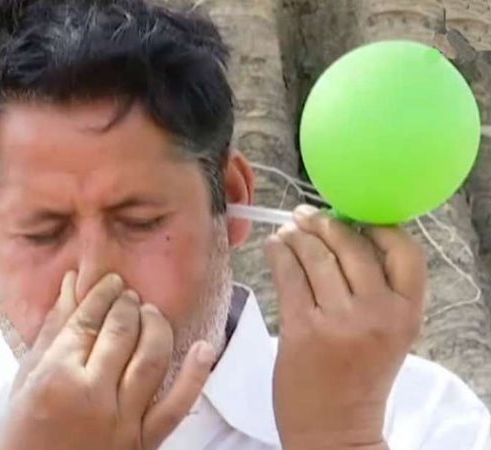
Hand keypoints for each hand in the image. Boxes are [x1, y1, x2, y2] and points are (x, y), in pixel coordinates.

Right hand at [0, 272, 215, 449]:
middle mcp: (94, 395)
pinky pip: (178, 406)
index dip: (103, 294)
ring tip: (151, 312)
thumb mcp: (25, 381)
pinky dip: (196, 375)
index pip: (88, 321)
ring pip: (151, 359)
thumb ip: (51, 332)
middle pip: (121, 333)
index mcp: (57, 377)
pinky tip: (204, 348)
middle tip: (129, 295)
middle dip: (127, 305)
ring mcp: (124, 421)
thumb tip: (71, 284)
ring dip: (155, 326)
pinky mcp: (145, 442)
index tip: (111, 281)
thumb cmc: (22, 434)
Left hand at [265, 205, 426, 449]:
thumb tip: (345, 236)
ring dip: (298, 236)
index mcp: (407, 314)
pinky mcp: (302, 328)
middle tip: (306, 216)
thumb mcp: (386, 333)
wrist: (335, 429)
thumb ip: (376, 290)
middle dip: (325, 224)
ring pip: (316, 257)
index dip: (377, 226)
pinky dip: (279, 254)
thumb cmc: (359, 377)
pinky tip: (275, 247)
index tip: (353, 215)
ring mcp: (339, 320)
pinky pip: (289, 275)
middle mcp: (377, 313)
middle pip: (351, 246)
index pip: (404, 252)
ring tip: (288, 230)